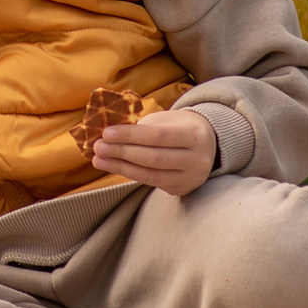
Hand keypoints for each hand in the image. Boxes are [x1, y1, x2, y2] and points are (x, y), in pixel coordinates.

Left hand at [90, 107, 216, 197]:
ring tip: (99, 159)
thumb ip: (142, 126)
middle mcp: (197, 159)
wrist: (209, 143)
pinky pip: (152, 183)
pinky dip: (131, 174)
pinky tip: (115, 167)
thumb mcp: (167, 119)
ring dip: (120, 167)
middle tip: (97, 147)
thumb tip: (109, 134)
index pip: (157, 136)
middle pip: (153, 157)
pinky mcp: (183, 189)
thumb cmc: (179, 126)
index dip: (130, 136)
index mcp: (194, 135)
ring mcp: (191, 177)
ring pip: (151, 175)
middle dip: (121, 152)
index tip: (106, 133)